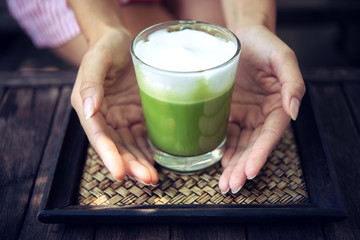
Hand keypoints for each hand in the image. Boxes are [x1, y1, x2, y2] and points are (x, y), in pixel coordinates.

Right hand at [71, 28, 157, 184]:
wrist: (121, 42)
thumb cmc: (106, 47)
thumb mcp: (97, 59)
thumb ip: (91, 84)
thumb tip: (89, 110)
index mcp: (88, 107)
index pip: (98, 136)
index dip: (108, 155)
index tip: (119, 173)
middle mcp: (104, 118)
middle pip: (117, 147)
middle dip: (131, 165)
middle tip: (147, 179)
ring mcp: (121, 118)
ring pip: (130, 147)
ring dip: (141, 163)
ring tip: (153, 178)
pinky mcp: (136, 116)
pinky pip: (142, 137)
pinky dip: (149, 151)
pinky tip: (157, 161)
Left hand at [218, 25, 305, 193]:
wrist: (241, 36)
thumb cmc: (263, 43)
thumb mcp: (282, 57)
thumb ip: (293, 83)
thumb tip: (293, 111)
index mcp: (277, 105)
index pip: (270, 135)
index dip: (261, 154)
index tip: (250, 170)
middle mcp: (261, 114)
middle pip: (253, 146)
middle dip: (243, 167)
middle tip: (232, 185)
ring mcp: (245, 115)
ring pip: (240, 145)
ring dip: (233, 165)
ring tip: (225, 183)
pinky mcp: (229, 112)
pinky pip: (227, 135)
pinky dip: (224, 151)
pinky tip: (219, 164)